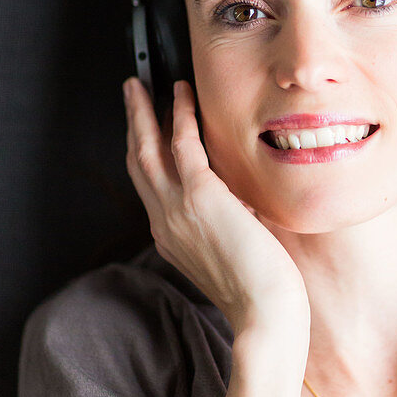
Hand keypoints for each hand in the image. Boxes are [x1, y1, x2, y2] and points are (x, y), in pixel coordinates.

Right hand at [123, 77, 310, 352]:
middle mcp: (165, 223)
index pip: (151, 188)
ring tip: (143, 83)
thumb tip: (243, 206)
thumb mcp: (234, 252)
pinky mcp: (200, 196)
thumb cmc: (261, 291)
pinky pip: (182, 144)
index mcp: (171, 239)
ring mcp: (177, 210)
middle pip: (138, 163)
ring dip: (144, 112)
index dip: (146, 154)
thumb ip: (229, 226)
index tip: (147, 131)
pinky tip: (182, 94)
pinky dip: (180, 115)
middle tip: (132, 94)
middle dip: (132, 125)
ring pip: (148, 149)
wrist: (265, 313)